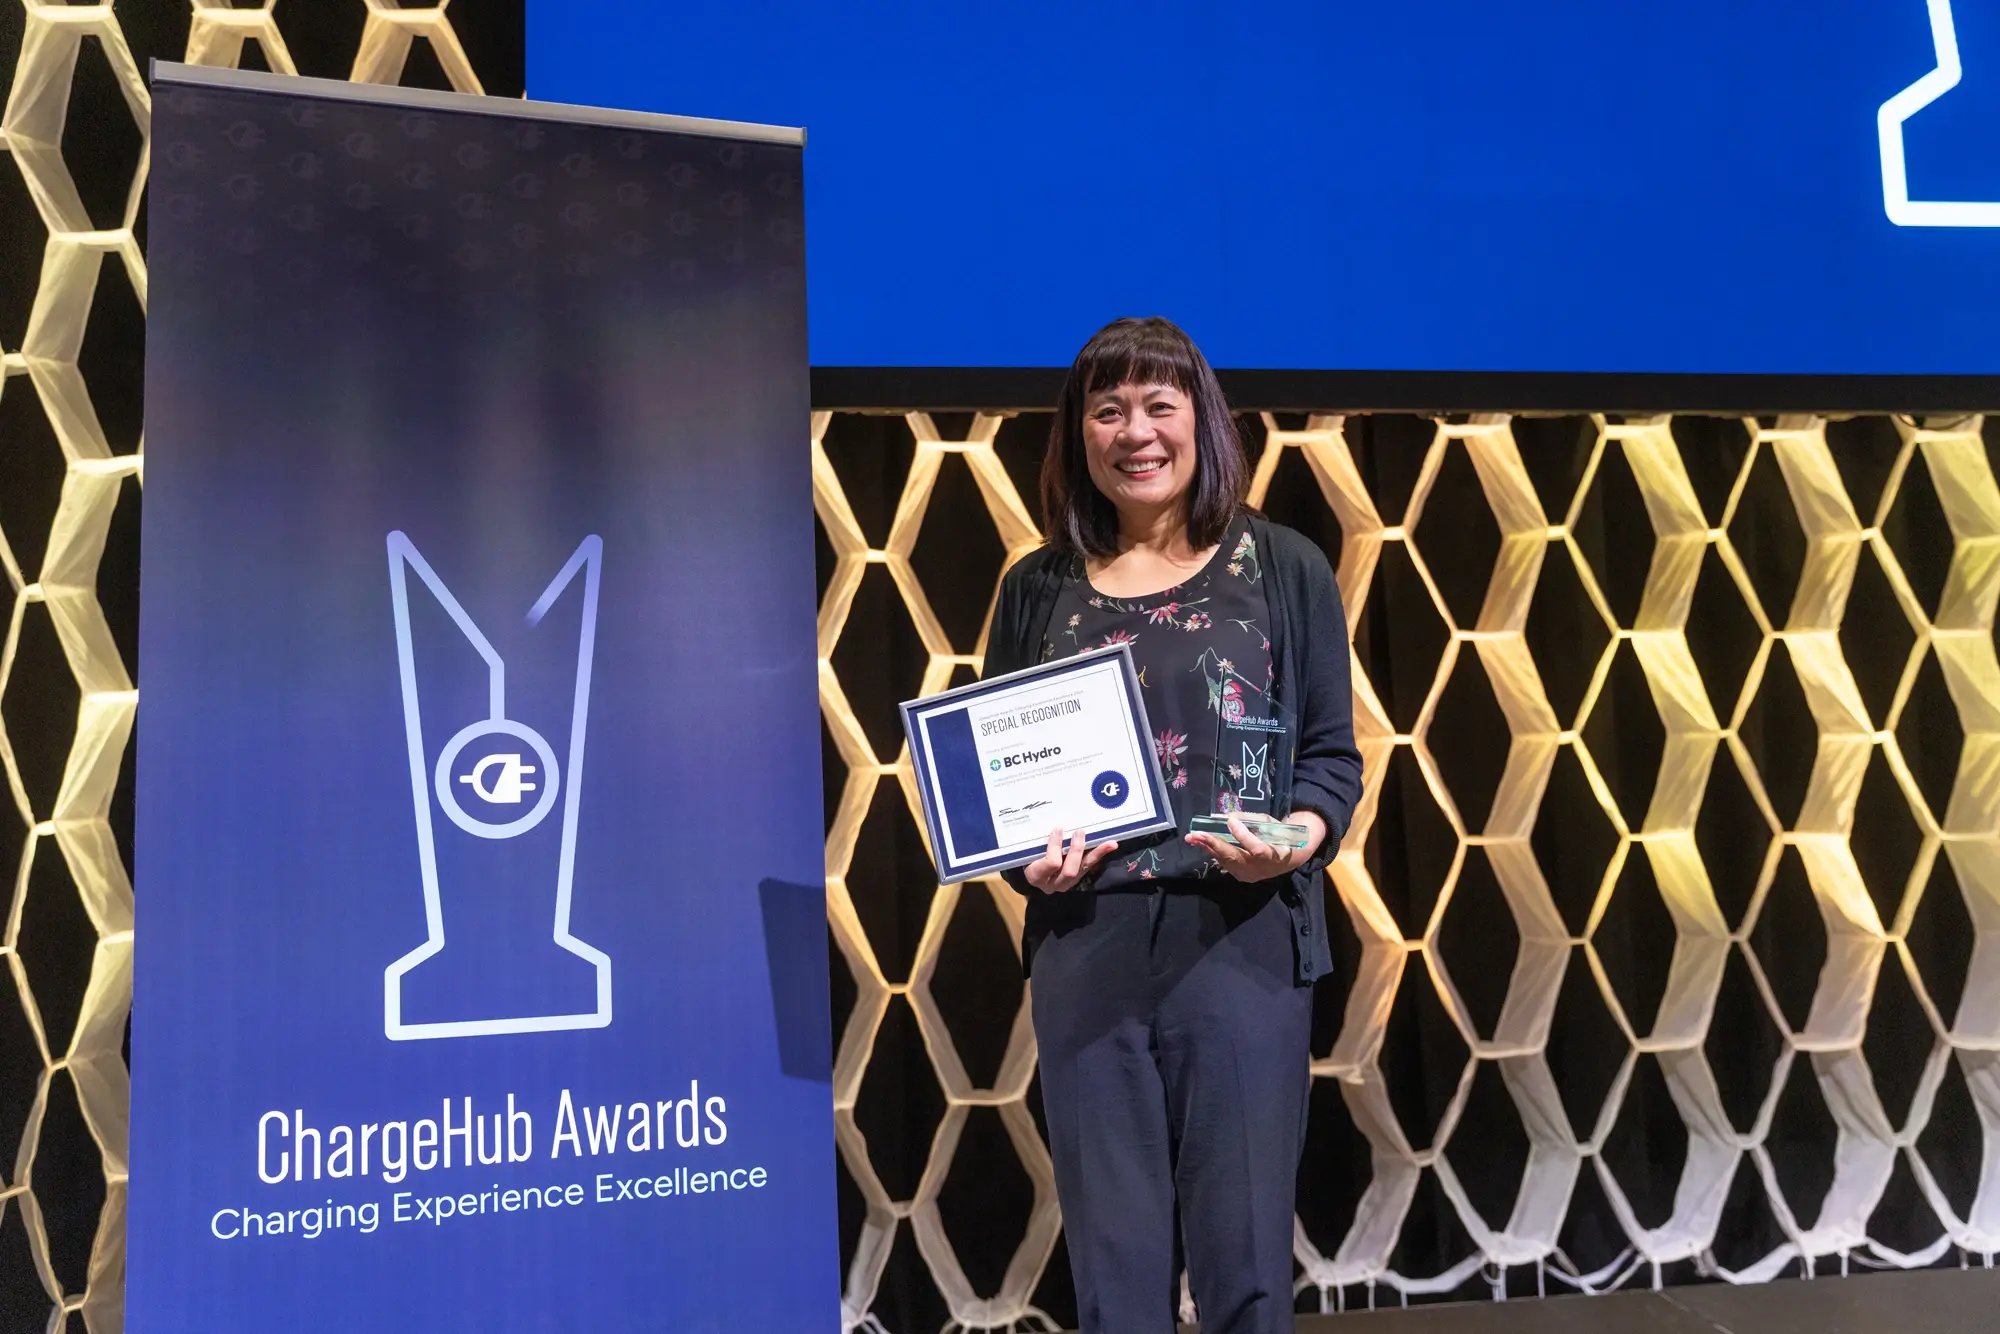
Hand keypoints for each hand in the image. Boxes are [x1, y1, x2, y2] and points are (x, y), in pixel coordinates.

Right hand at [1023, 827, 1118, 893]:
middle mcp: (1052, 884)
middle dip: (1076, 850)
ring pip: (1083, 869)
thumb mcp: (1025, 851)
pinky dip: (1100, 854)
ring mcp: (1066, 883)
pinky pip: (1089, 866)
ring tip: (1108, 842)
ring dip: (1096, 854)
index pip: (1051, 863)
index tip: (1058, 829)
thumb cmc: (1025, 857)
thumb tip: (1053, 823)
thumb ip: (1037, 842)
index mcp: (1036, 876)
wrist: (1030, 872)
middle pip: (1069, 870)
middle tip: (1079, 832)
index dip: (1056, 846)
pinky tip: (1111, 845)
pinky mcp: (1077, 878)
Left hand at [1186, 810, 1325, 882]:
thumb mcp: (1269, 823)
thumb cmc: (1280, 835)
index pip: (1257, 849)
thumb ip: (1249, 820)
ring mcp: (1251, 875)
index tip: (1230, 821)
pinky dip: (1213, 852)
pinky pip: (1225, 863)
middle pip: (1236, 858)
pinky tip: (1202, 844)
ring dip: (1208, 848)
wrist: (1290, 858)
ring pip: (1227, 862)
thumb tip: (1226, 817)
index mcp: (1275, 855)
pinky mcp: (1242, 876)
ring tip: (1192, 838)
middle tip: (1195, 834)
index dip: (1243, 835)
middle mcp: (1261, 869)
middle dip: (1213, 845)